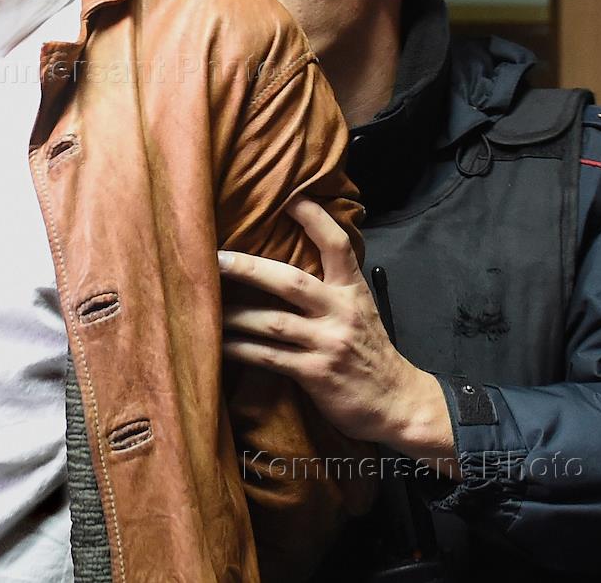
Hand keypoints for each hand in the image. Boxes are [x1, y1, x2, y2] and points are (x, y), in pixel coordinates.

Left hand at [219, 196, 458, 471]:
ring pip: (272, 322)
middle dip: (249, 268)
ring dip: (233, 315)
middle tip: (214, 257)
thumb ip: (330, 284)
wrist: (398, 403)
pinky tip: (218, 344)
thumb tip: (285, 258)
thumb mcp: (358, 308)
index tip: (289, 196)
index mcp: (352, 289)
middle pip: (290, 281)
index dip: (314, 217)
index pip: (337, 244)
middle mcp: (341, 311)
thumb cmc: (368, 351)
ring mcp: (328, 343)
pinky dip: (240, 349)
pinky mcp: (316, 374)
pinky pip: (269, 357)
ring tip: (201, 306)